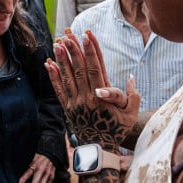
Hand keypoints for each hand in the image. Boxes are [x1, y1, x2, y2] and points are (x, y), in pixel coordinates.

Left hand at [19, 153, 55, 182]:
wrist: (51, 155)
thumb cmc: (39, 159)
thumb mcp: (31, 160)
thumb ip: (27, 169)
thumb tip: (20, 180)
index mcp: (36, 165)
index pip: (29, 172)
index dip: (24, 178)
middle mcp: (43, 171)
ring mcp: (48, 176)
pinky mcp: (52, 179)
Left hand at [45, 29, 140, 151]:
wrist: (99, 148)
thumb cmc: (117, 129)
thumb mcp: (131, 113)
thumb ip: (133, 95)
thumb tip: (130, 77)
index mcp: (104, 96)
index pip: (97, 68)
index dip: (92, 51)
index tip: (87, 35)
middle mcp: (88, 97)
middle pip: (80, 69)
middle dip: (75, 50)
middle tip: (69, 34)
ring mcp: (76, 102)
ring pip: (68, 76)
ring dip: (63, 59)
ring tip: (58, 43)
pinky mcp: (67, 108)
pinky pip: (59, 90)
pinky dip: (53, 76)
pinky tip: (49, 64)